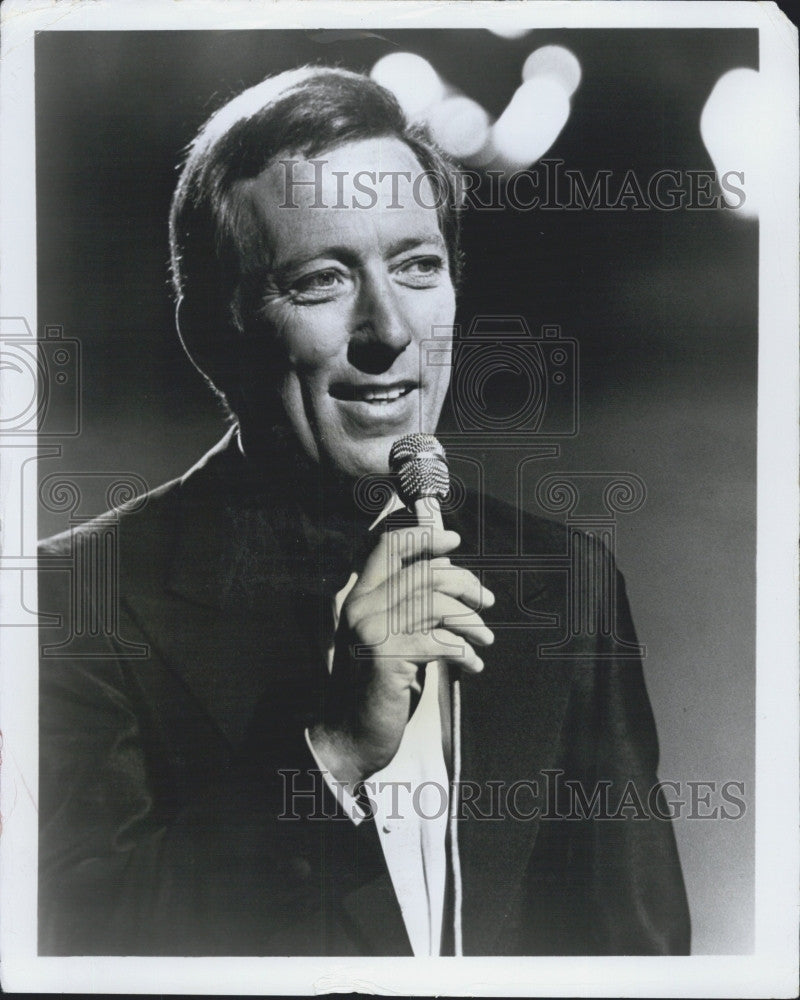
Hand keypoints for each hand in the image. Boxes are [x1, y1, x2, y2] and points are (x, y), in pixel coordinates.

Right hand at [309, 526, 493, 790]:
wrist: (348, 735)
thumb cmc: (373, 686)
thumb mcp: (386, 637)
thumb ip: (406, 605)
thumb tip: (448, 570)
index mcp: (357, 597)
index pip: (387, 547)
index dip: (423, 537)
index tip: (454, 541)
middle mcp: (360, 608)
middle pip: (423, 573)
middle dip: (464, 583)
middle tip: (486, 602)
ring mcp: (371, 631)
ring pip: (436, 604)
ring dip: (471, 621)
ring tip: (485, 639)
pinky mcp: (387, 658)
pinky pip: (441, 641)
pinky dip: (465, 652)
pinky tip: (473, 665)